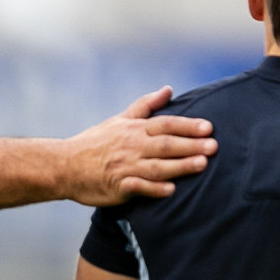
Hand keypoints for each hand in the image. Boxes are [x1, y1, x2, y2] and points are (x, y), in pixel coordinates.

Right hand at [63, 87, 216, 205]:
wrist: (66, 165)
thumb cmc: (95, 142)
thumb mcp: (120, 119)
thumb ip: (146, 105)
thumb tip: (168, 89)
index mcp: (134, 129)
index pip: (165, 125)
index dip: (187, 125)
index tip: (208, 127)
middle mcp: (132, 147)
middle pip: (165, 145)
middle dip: (190, 145)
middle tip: (213, 146)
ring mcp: (126, 167)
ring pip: (157, 166)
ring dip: (180, 166)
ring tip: (201, 165)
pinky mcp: (119, 187)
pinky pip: (139, 187)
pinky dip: (154, 189)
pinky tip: (170, 190)